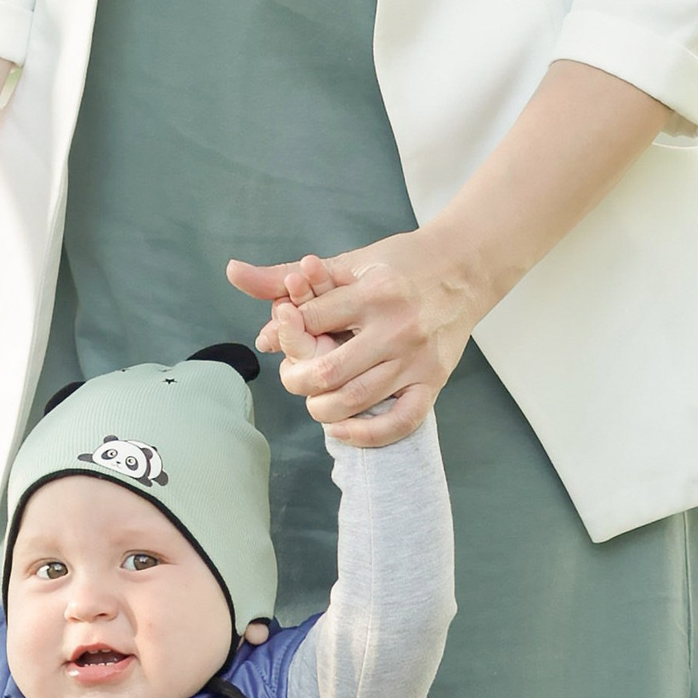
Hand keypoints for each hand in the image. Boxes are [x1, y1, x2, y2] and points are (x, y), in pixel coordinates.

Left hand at [224, 237, 477, 446]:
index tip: (284, 330)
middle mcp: (396, 327)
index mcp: (373, 292)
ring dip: (322, 408)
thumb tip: (232, 272)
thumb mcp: (345, 263)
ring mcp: (417, 358)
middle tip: (293, 376)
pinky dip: (366, 434)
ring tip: (315, 398)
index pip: (309, 322)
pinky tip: (342, 428)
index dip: (285, 330)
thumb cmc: (399, 263)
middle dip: (295, 379)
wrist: (465, 268)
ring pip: (355, 400)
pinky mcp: (434, 380)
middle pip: (326, 370)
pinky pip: (400, 422)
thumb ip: (286, 275)